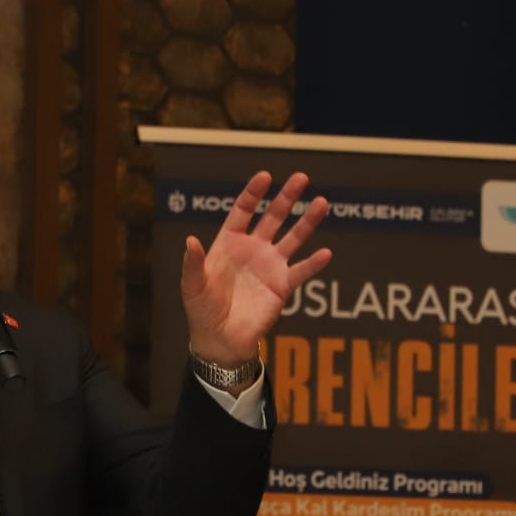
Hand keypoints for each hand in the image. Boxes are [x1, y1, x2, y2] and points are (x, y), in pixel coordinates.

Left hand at [181, 170, 330, 364]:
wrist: (220, 339)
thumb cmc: (202, 309)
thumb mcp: (192, 285)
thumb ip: (193, 263)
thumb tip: (189, 241)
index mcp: (229, 242)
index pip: (244, 210)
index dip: (254, 193)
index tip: (265, 176)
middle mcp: (253, 249)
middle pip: (273, 217)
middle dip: (287, 197)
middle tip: (301, 177)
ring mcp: (270, 265)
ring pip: (293, 237)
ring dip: (308, 221)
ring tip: (322, 203)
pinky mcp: (282, 286)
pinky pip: (301, 271)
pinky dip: (314, 263)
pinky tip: (326, 253)